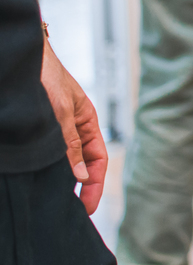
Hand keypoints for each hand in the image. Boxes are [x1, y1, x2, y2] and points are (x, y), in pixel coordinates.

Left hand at [41, 38, 107, 212]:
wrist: (21, 55)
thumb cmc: (46, 75)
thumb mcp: (61, 112)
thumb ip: (70, 145)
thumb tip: (79, 176)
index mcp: (87, 121)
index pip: (98, 158)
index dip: (95, 184)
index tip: (87, 206)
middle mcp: (72, 126)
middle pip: (83, 163)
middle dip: (80, 187)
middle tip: (73, 209)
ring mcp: (55, 127)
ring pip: (64, 159)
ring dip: (63, 178)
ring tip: (56, 197)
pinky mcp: (38, 128)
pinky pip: (48, 152)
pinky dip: (48, 166)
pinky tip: (40, 177)